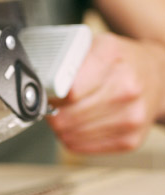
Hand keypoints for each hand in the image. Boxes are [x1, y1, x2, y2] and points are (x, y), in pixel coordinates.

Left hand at [47, 33, 164, 152]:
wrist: (158, 75)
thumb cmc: (121, 61)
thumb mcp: (95, 46)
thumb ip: (67, 61)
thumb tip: (41, 84)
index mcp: (112, 58)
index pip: (68, 90)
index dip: (51, 95)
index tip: (49, 93)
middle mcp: (127, 88)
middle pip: (67, 117)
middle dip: (53, 113)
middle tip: (55, 106)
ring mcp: (131, 117)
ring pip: (70, 135)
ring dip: (62, 127)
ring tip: (69, 113)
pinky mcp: (131, 140)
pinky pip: (82, 148)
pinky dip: (74, 138)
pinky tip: (81, 125)